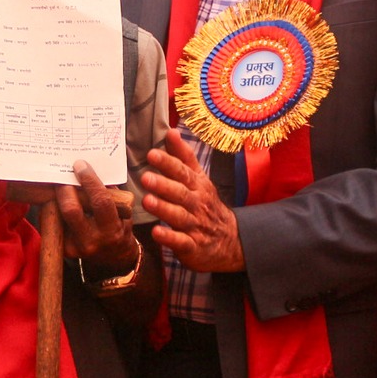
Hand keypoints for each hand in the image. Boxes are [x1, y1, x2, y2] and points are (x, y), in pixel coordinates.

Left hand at [56, 160, 138, 276]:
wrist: (114, 255)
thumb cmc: (118, 227)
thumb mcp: (122, 212)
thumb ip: (108, 193)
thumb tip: (89, 170)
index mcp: (111, 230)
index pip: (100, 201)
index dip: (89, 181)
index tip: (80, 165)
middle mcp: (92, 241)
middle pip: (71, 210)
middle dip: (65, 188)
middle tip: (64, 174)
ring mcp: (75, 248)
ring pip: (57, 216)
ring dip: (56, 197)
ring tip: (57, 183)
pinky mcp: (64, 250)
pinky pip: (54, 224)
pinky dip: (53, 209)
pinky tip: (55, 199)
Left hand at [140, 130, 242, 272]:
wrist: (231, 240)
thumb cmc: (206, 205)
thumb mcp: (199, 178)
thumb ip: (183, 157)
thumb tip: (171, 131)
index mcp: (197, 186)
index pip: (183, 172)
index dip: (168, 163)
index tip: (152, 154)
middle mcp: (197, 204)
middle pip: (180, 193)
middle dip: (163, 185)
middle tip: (146, 177)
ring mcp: (195, 226)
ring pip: (179, 216)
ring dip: (163, 208)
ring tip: (147, 201)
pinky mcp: (192, 246)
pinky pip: (181, 242)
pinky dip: (169, 238)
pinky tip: (156, 232)